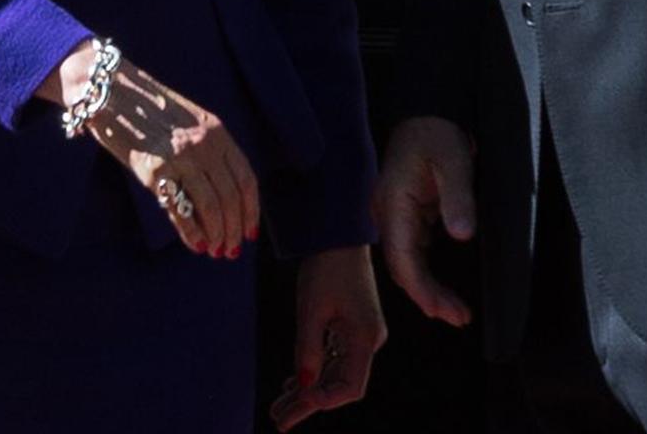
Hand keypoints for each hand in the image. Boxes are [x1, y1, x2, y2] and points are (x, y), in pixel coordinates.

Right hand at [45, 43, 259, 258]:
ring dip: (217, 235)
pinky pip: (180, 210)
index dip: (251, 210)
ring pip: (211, 206)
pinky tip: (196, 245)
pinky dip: (192, 233)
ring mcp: (180, 157)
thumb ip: (208, 151)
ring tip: (216, 250)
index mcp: (217, 131)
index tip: (250, 232)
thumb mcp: (190, 122)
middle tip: (231, 250)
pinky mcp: (154, 170)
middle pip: (231, 196)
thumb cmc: (149, 111)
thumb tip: (222, 195)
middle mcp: (204, 144)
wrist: (111, 92)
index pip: (246, 178)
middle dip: (235, 229)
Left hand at [270, 245, 386, 429]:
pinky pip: (334, 358)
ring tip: (278, 407)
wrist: (338, 232)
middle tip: (278, 420)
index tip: (296, 407)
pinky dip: (313, 371)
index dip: (322, 402)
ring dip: (308, 390)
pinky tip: (291, 385)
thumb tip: (303, 385)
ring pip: (335, 373)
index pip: (350, 387)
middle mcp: (368, 340)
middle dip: (309, 403)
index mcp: (365, 337)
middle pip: (340, 385)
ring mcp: (361, 334)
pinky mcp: (351, 327)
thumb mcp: (311, 308)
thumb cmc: (326, 266)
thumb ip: (308, 348)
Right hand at [371, 116, 476, 326]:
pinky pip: (413, 253)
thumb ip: (458, 197)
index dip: (421, 288)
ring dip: (428, 290)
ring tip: (457, 312)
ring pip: (406, 264)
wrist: (427, 113)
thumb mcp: (454, 160)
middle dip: (427, 297)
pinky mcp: (407, 216)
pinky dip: (427, 275)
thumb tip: (461, 236)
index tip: (442, 309)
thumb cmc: (437, 132)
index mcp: (393, 201)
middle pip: (401, 267)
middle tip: (459, 317)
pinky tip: (444, 290)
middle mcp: (388, 213)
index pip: (401, 256)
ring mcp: (395, 215)